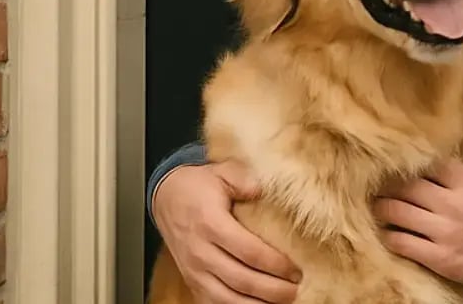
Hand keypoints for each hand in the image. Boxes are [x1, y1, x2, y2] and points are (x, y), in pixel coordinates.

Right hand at [152, 160, 301, 302]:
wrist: (166, 197)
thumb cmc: (198, 186)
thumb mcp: (222, 172)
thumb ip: (244, 179)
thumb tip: (263, 190)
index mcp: (210, 224)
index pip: (248, 251)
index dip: (275, 264)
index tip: (295, 270)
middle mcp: (200, 251)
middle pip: (241, 280)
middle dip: (272, 290)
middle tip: (296, 290)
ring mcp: (193, 270)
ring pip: (226, 298)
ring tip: (281, 302)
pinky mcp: (191, 280)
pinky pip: (213, 303)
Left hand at [372, 158, 462, 291]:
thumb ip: (458, 165)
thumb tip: (428, 146)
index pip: (426, 164)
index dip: (406, 162)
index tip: (390, 163)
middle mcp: (454, 204)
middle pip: (406, 187)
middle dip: (386, 186)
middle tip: (375, 185)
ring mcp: (445, 232)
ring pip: (397, 212)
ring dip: (381, 208)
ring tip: (376, 205)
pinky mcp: (438, 258)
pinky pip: (401, 242)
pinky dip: (389, 235)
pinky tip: (386, 231)